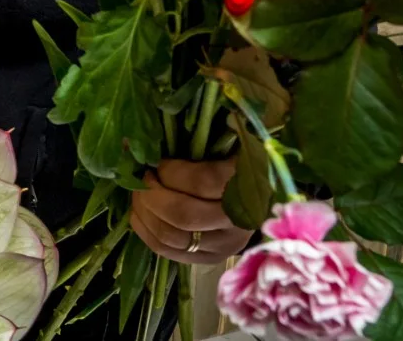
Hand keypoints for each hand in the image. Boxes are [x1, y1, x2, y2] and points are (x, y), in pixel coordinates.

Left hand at [130, 157, 251, 264]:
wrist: (263, 199)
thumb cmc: (236, 163)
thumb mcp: (226, 146)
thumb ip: (196, 144)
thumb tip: (141, 145)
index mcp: (247, 184)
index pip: (202, 183)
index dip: (171, 172)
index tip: (158, 163)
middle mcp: (238, 221)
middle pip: (183, 215)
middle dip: (151, 195)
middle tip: (143, 178)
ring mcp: (225, 245)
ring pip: (172, 236)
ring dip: (145, 213)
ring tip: (139, 195)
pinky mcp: (211, 259)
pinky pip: (168, 252)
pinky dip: (145, 232)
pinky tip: (139, 214)